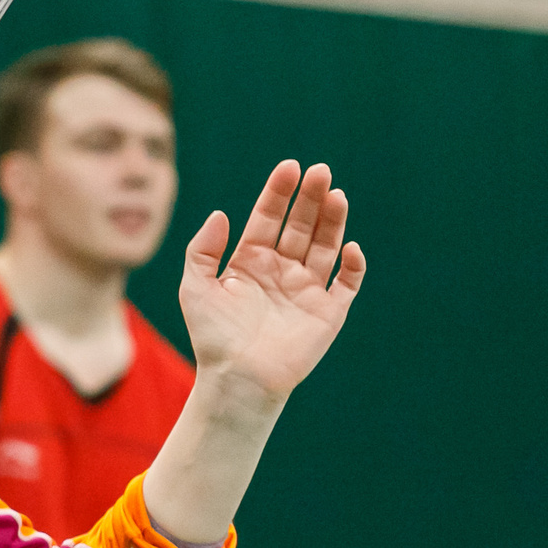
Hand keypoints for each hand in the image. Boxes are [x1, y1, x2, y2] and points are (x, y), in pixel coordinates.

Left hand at [178, 161, 364, 402]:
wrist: (236, 380)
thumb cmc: (212, 337)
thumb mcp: (195, 287)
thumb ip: (202, 249)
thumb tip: (221, 213)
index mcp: (251, 260)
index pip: (269, 217)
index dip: (280, 192)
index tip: (290, 168)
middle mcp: (282, 270)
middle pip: (302, 225)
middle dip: (312, 198)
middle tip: (321, 172)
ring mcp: (306, 290)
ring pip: (326, 247)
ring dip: (334, 221)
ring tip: (337, 195)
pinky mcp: (327, 313)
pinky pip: (346, 284)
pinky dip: (352, 266)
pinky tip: (349, 248)